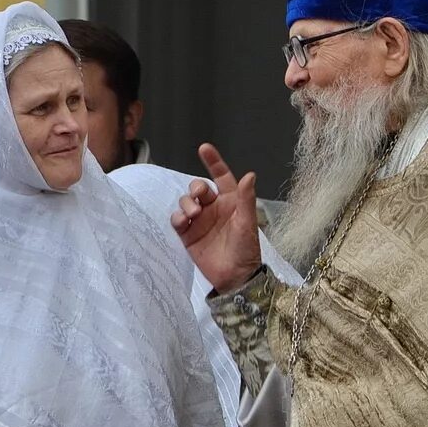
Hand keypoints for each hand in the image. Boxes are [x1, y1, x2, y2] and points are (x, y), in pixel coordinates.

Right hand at [170, 143, 261, 293]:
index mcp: (231, 201)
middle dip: (195, 188)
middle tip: (199, 197)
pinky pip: (177, 219)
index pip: (221, 176)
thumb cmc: (246, 250)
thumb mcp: (247, 223)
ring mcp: (200, 221)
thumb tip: (250, 175)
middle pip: (198, 188)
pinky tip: (183, 222)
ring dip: (187, 203)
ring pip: (186, 201)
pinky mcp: (188, 234)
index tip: (204, 148)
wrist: (234, 278)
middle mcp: (214, 208)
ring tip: (193, 214)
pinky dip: (177, 217)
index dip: (213, 162)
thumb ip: (246, 199)